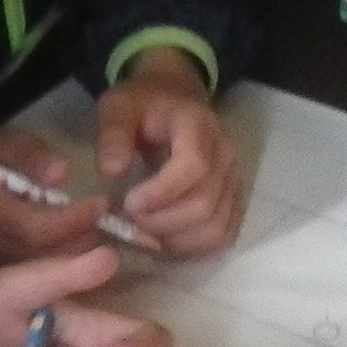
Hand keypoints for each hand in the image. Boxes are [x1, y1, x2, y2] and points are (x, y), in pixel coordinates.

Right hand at [0, 124, 101, 269]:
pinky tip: (79, 256)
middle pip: (42, 258)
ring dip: (76, 260)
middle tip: (107, 224)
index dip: (74, 220)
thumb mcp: (9, 144)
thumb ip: (32, 157)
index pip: (35, 227)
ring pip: (40, 276)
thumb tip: (61, 173)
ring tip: (97, 237)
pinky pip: (32, 284)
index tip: (102, 204)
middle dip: (81, 243)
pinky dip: (61, 273)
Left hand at [95, 57, 246, 256]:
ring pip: (216, 226)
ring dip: (175, 239)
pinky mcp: (233, 199)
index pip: (194, 167)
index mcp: (198, 126)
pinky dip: (192, 246)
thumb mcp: (119, 106)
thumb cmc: (144, 105)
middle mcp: (224, 154)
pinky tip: (164, 238)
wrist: (175, 99)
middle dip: (161, 222)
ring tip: (143, 231)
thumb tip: (113, 172)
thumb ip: (113, 134)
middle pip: (205, 204)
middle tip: (128, 220)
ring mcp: (233, 179)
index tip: (129, 203)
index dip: (162, 193)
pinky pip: (222, 235)